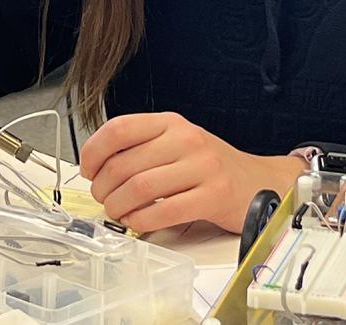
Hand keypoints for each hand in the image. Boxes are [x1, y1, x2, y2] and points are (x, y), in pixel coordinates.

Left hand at [79, 112, 303, 233]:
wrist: (259, 181)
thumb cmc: (211, 165)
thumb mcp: (177, 143)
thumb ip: (143, 148)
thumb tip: (96, 165)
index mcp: (171, 123)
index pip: (119, 128)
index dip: (94, 151)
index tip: (87, 169)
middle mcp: (186, 139)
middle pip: (124, 163)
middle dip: (103, 187)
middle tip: (102, 197)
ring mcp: (201, 167)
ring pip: (140, 188)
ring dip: (118, 206)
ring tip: (117, 212)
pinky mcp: (212, 196)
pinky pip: (164, 211)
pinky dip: (141, 221)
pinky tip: (137, 222)